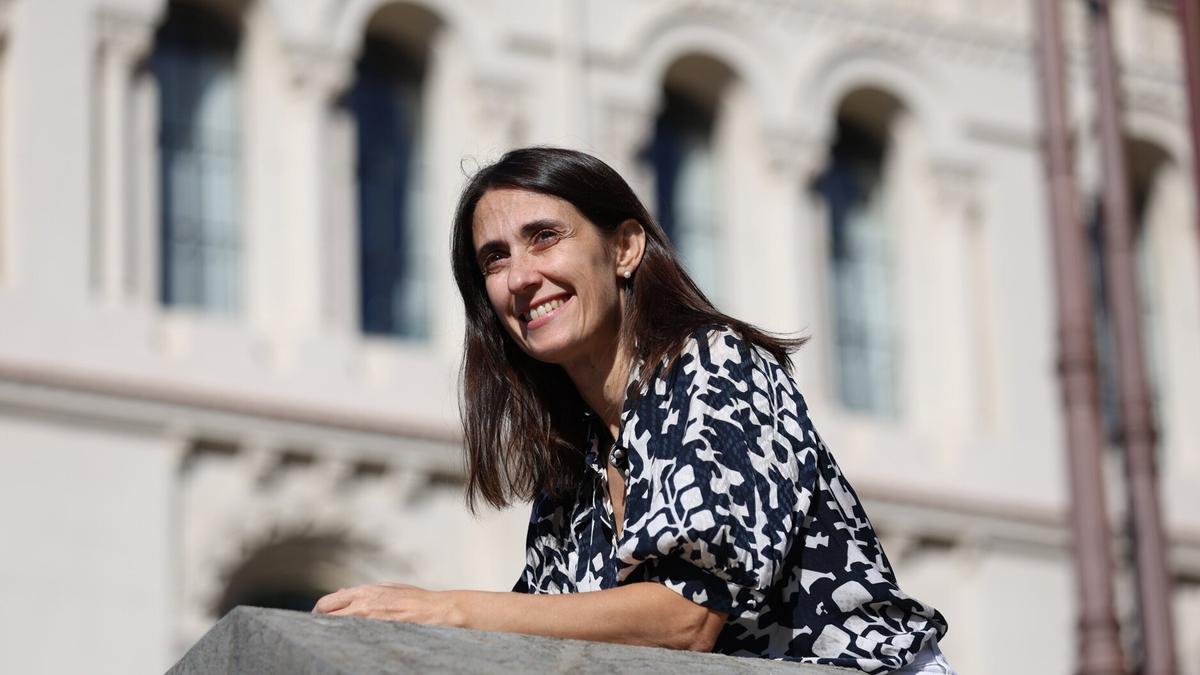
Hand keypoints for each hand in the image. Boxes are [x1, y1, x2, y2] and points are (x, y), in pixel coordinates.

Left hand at [312, 582, 464, 626]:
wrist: (437, 611)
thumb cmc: (416, 599)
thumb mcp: (389, 588)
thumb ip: (364, 592)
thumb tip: (342, 593)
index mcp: (363, 592)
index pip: (326, 603)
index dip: (319, 612)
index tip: (319, 620)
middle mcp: (361, 605)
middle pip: (325, 614)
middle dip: (319, 623)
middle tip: (320, 632)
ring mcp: (368, 621)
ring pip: (336, 627)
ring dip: (332, 632)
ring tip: (332, 638)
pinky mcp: (377, 633)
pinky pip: (353, 638)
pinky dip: (347, 640)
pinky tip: (350, 644)